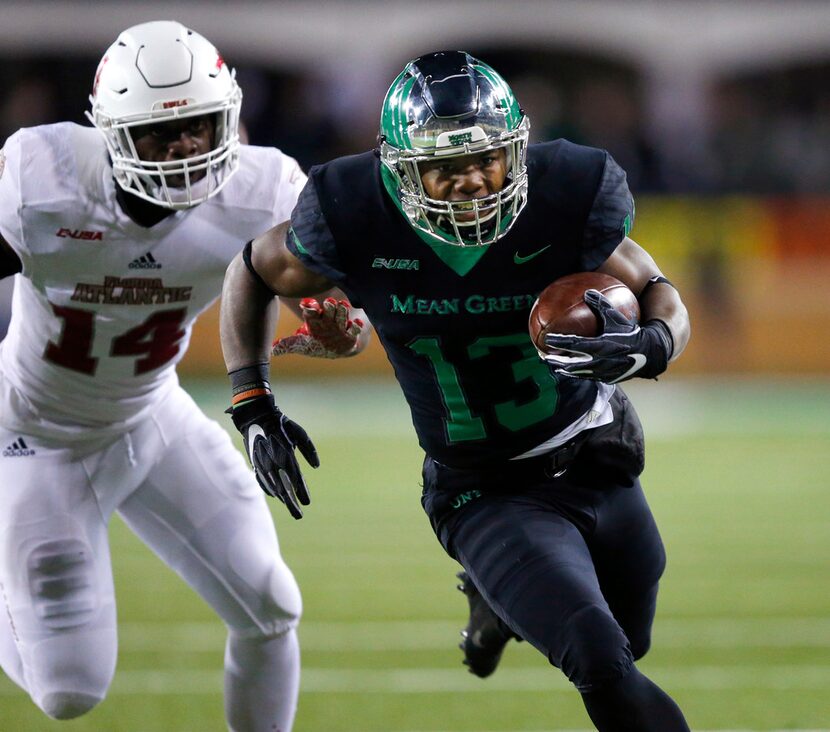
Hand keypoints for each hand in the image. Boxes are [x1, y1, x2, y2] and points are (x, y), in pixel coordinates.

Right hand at [229, 394, 318, 517]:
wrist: (256, 417)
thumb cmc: (281, 424)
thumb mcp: (299, 433)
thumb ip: (308, 450)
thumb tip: (316, 466)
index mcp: (286, 456)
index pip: (296, 480)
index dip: (302, 492)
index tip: (307, 503)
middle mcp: (274, 464)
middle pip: (285, 489)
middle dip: (292, 503)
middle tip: (299, 515)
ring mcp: (263, 465)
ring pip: (273, 487)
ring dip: (282, 498)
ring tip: (289, 506)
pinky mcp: (255, 464)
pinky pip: (262, 481)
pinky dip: (269, 489)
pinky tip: (275, 496)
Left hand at [272, 297, 364, 357]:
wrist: (336, 349)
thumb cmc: (316, 344)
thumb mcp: (301, 345)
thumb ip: (286, 345)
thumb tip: (270, 350)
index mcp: (315, 320)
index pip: (311, 310)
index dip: (309, 307)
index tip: (307, 306)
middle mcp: (328, 319)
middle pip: (329, 307)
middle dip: (329, 305)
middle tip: (328, 303)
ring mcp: (341, 324)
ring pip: (343, 313)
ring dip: (343, 310)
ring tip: (342, 307)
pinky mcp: (352, 333)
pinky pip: (356, 328)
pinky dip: (357, 325)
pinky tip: (355, 323)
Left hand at [542, 289, 672, 383]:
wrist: (650, 354)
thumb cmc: (632, 332)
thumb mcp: (617, 318)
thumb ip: (602, 305)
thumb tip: (588, 291)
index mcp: (600, 346)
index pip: (573, 344)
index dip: (559, 341)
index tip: (547, 338)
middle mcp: (599, 362)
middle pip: (571, 363)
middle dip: (556, 360)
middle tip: (544, 356)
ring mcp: (602, 372)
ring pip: (578, 373)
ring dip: (564, 369)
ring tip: (554, 365)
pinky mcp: (606, 379)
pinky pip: (587, 376)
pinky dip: (577, 373)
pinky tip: (571, 370)